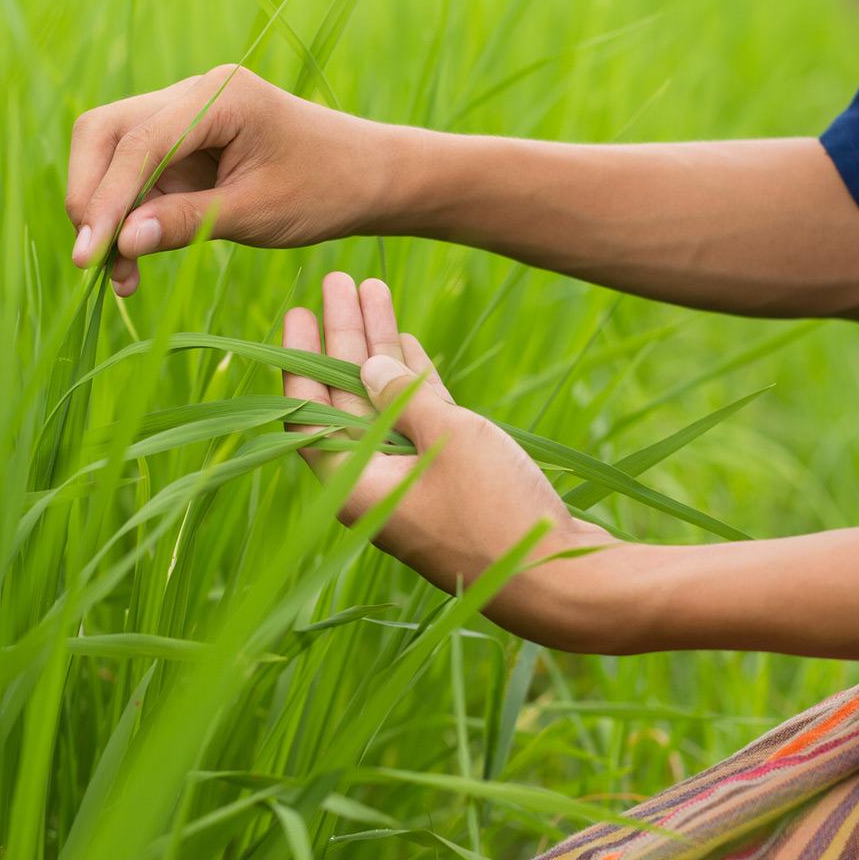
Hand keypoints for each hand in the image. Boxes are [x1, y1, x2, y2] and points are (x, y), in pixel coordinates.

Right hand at [65, 67, 403, 294]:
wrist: (367, 178)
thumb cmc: (325, 190)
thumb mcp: (258, 213)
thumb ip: (188, 223)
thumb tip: (121, 242)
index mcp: (220, 96)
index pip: (139, 142)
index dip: (105, 200)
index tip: (87, 256)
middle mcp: (194, 94)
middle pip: (107, 133)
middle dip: (90, 197)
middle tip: (94, 261)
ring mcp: (185, 117)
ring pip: (113, 154)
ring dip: (105, 213)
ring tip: (120, 278)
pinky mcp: (183, 146)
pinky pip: (137, 177)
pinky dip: (128, 219)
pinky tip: (133, 266)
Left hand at [281, 272, 615, 642]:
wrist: (560, 577)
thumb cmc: (495, 509)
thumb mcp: (449, 438)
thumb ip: (404, 396)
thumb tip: (370, 367)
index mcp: (355, 484)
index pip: (308, 413)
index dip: (300, 359)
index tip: (298, 311)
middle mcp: (376, 484)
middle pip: (345, 399)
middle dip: (342, 338)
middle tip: (336, 282)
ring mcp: (415, 482)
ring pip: (385, 403)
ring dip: (380, 349)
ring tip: (373, 289)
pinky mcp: (454, 481)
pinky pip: (421, 421)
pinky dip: (415, 383)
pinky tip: (407, 341)